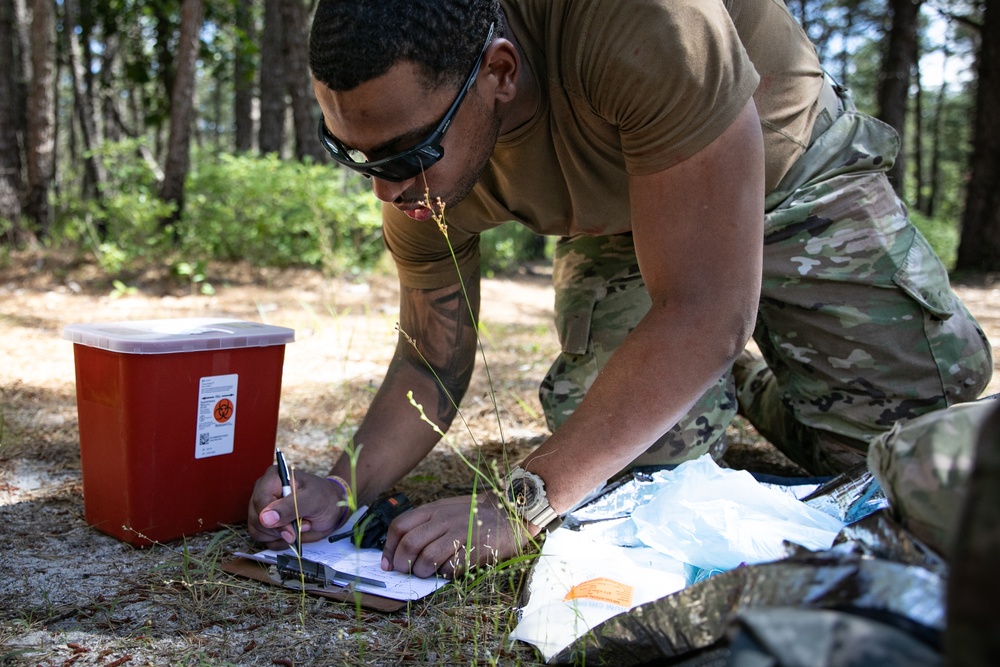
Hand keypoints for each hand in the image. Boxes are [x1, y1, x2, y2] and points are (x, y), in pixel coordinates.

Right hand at [247, 466, 346, 549]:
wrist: (332, 509)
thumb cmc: (324, 498)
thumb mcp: (312, 499)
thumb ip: (290, 507)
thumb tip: (266, 518)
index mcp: (274, 477)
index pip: (260, 501)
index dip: (272, 519)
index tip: (290, 531)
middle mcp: (264, 492)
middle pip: (255, 518)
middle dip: (278, 529)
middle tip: (298, 528)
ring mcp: (263, 509)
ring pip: (257, 531)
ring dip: (280, 535)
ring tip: (298, 525)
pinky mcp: (266, 524)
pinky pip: (264, 540)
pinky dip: (280, 541)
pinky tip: (293, 533)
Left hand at [380, 493, 531, 577]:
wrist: (510, 511)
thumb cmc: (474, 514)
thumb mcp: (446, 508)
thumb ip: (425, 523)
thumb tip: (400, 548)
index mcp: (433, 509)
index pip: (399, 526)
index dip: (389, 548)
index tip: (387, 564)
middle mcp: (443, 520)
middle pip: (409, 544)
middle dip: (401, 564)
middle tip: (405, 572)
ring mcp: (459, 534)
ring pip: (426, 558)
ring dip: (421, 572)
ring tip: (426, 574)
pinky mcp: (474, 549)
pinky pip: (450, 568)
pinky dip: (444, 575)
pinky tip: (448, 571)